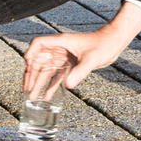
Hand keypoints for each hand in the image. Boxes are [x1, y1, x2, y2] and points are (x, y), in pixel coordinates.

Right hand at [24, 2, 140, 90]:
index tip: (27, 66)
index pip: (39, 44)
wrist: (114, 42)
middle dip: (32, 75)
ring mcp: (65, 57)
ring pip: (47, 71)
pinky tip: (47, 97)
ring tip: (32, 97)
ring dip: (39, 83)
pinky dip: (51, 86)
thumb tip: (68, 85)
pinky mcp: (71, 65)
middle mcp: (60, 49)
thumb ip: (80, 71)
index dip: (31, 54)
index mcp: (61, 42)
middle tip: (27, 89)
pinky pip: (58, 76)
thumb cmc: (103, 44)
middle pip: (39, 61)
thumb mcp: (92, 58)